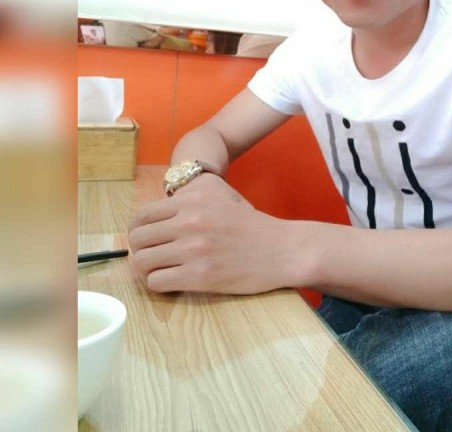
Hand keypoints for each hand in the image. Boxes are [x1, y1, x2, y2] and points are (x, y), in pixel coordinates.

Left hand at [128, 174, 291, 293]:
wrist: (282, 249)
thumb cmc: (252, 225)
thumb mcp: (221, 198)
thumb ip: (189, 202)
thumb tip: (153, 216)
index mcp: (193, 200)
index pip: (142, 215)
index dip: (138, 231)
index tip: (146, 240)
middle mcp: (189, 221)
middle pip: (138, 239)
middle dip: (140, 251)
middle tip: (153, 258)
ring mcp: (193, 249)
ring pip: (142, 263)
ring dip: (147, 270)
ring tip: (161, 271)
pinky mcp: (199, 276)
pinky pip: (156, 282)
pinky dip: (159, 285)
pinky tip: (173, 282)